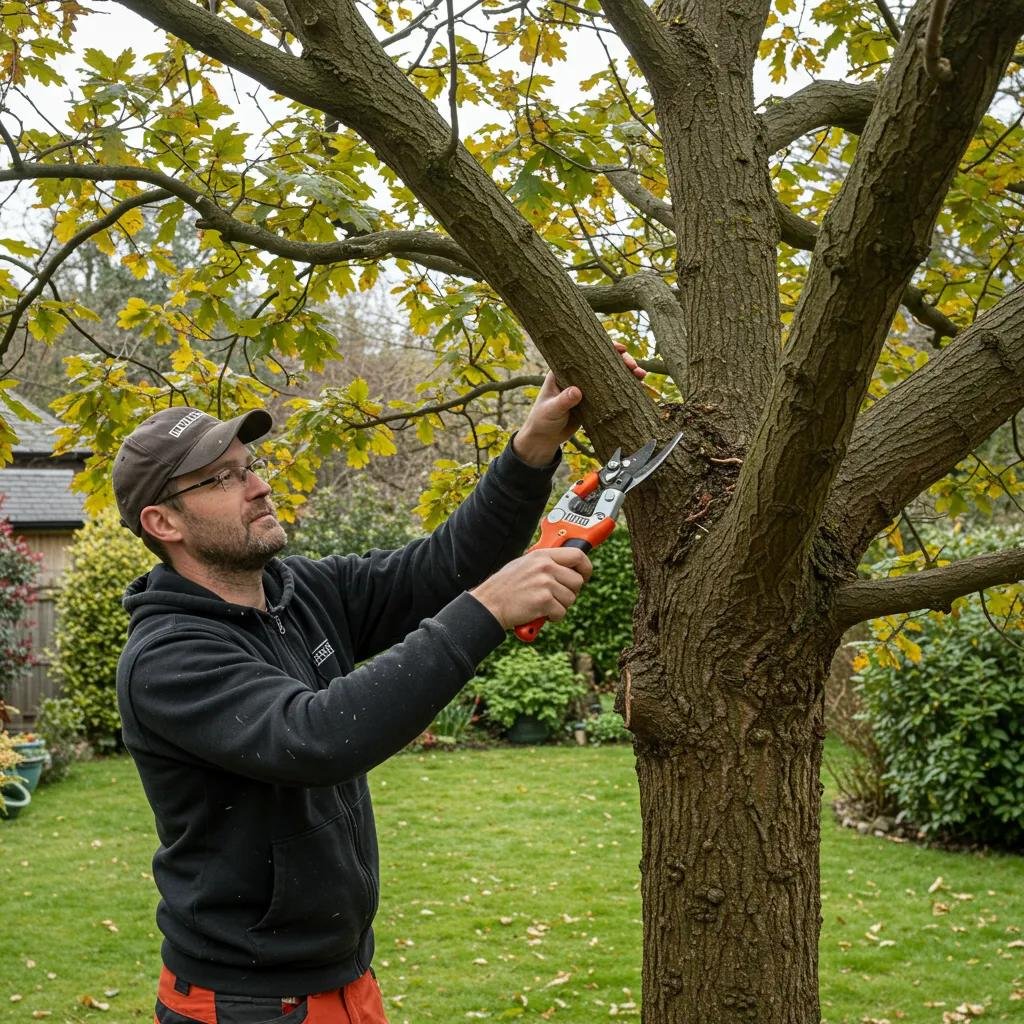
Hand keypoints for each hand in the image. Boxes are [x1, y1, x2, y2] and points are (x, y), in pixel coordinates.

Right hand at [470, 547, 592, 629]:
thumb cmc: (505, 587)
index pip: (577, 554)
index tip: (585, 576)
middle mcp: (545, 566)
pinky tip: (539, 613)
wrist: (488, 604)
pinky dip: (553, 617)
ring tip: (542, 604)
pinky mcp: (544, 601)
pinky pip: (562, 612)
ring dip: (560, 606)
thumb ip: (546, 563)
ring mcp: (545, 583)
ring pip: (571, 599)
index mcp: (542, 555)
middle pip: (578, 581)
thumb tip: (568, 565)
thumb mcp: (524, 564)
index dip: (586, 567)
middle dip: (570, 592)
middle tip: (555, 597)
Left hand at [513, 343, 646, 466]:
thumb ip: (563, 401)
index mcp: (564, 369)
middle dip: (622, 360)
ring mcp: (588, 387)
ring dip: (627, 373)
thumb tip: (577, 391)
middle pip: (604, 361)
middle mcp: (578, 375)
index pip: (586, 352)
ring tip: (641, 375)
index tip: (620, 348)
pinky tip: (638, 387)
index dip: (605, 347)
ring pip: (611, 375)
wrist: (544, 438)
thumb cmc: (542, 420)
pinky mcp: (595, 401)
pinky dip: (625, 388)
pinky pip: (612, 391)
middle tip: (634, 367)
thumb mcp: (551, 410)